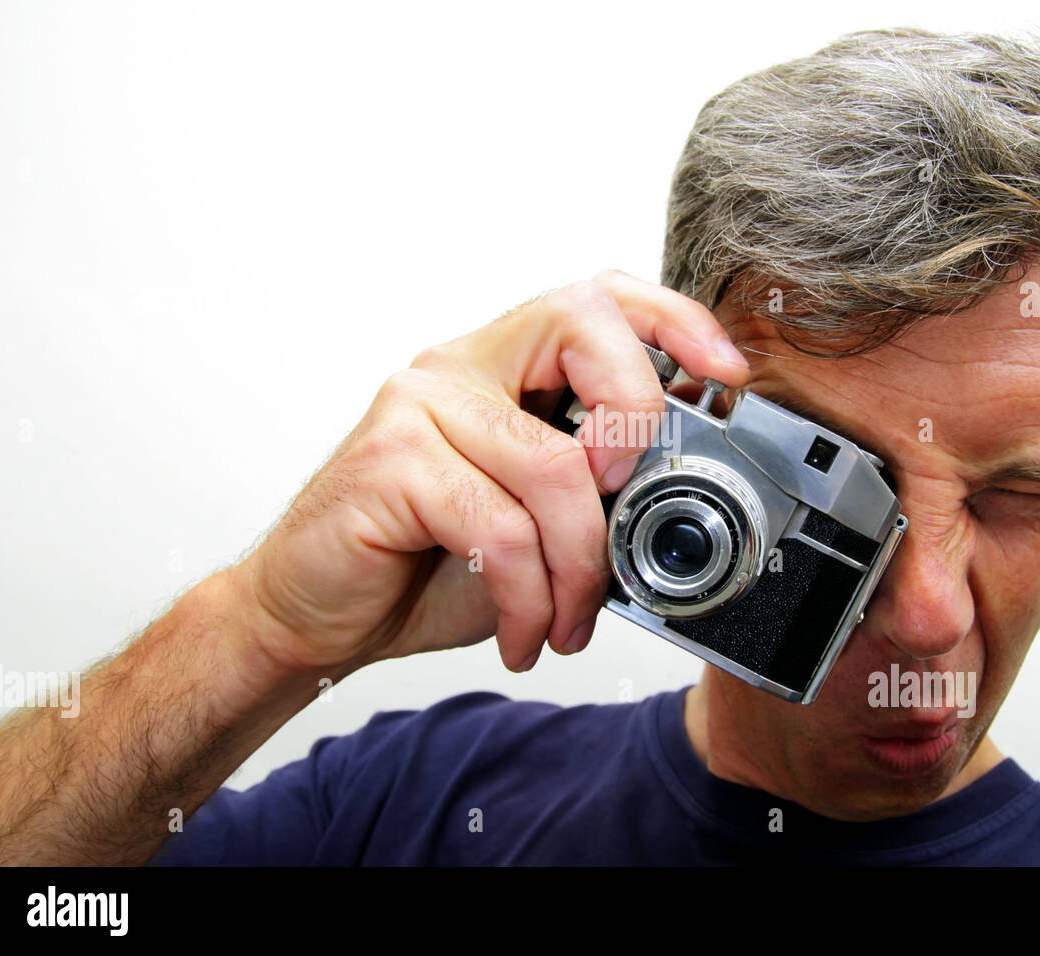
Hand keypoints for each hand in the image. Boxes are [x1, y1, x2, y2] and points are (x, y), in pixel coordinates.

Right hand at [234, 271, 750, 677]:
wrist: (314, 614)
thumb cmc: (423, 562)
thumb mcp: (531, 523)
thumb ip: (591, 494)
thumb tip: (678, 502)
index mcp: (502, 366)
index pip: (596, 297)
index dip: (673, 319)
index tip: (725, 376)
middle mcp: (460, 365)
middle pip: (581, 324)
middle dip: (636, 416)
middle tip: (623, 509)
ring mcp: (420, 404)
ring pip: (553, 464)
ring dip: (580, 568)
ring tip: (567, 621)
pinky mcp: (391, 459)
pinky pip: (501, 528)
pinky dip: (529, 598)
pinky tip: (524, 632)